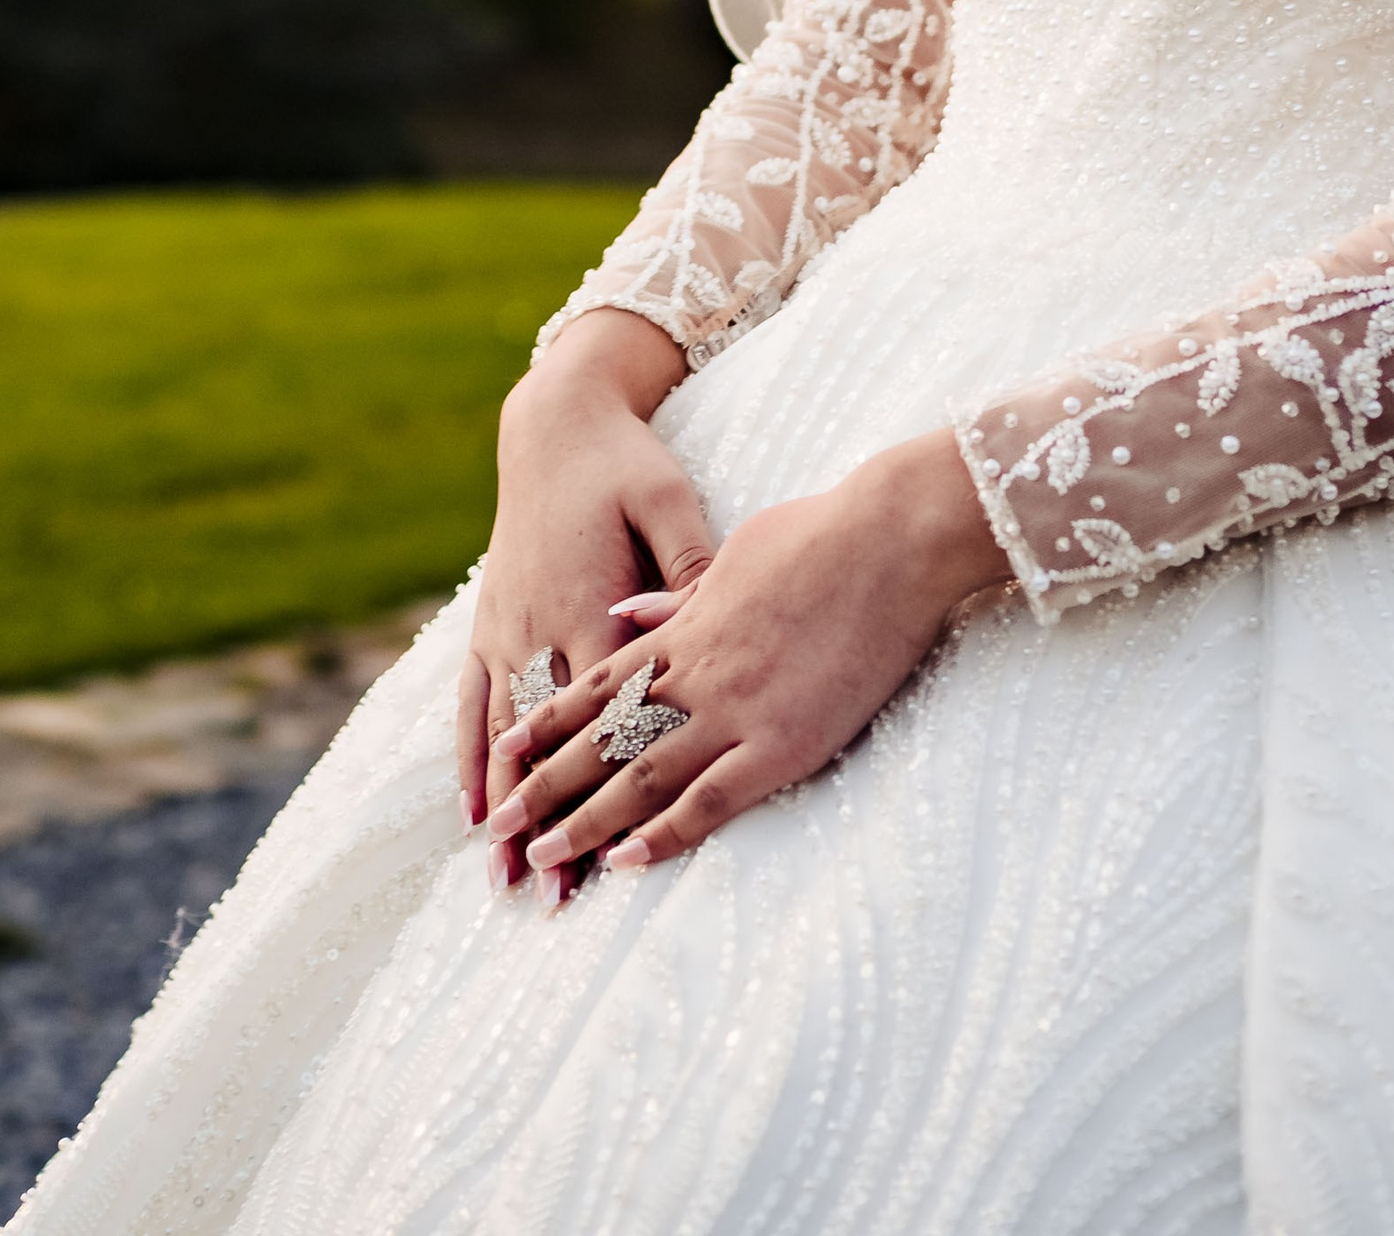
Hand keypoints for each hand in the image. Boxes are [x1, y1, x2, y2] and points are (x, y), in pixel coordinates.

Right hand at [459, 309, 711, 889]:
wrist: (555, 424)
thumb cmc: (624, 465)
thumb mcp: (668, 501)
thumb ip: (688, 567)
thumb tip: (714, 620)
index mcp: (588, 604)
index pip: (601, 717)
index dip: (606, 783)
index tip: (612, 846)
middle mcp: (539, 627)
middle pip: (545, 746)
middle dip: (548, 822)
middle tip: (551, 895)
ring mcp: (507, 629)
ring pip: (502, 736)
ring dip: (504, 808)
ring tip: (503, 875)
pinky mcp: (490, 621)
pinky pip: (471, 701)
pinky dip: (466, 757)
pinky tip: (469, 807)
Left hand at [482, 430, 1006, 889]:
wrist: (892, 536)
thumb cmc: (826, 532)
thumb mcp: (736, 551)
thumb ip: (681, 592)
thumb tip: (627, 610)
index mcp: (685, 626)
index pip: (599, 684)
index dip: (550, 721)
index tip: (508, 750)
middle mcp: (695, 674)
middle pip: (603, 739)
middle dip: (546, 784)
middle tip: (501, 827)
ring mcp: (735, 711)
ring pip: (640, 778)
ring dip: (586, 822)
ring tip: (543, 856)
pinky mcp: (781, 742)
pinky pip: (709, 799)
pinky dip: (664, 834)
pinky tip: (627, 862)